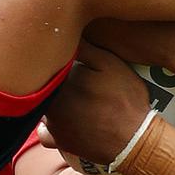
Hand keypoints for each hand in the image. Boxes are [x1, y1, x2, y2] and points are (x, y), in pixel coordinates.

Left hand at [42, 42, 150, 165]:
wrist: (133, 141)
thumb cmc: (124, 99)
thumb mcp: (110, 64)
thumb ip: (84, 49)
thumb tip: (64, 33)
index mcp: (59, 80)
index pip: (45, 64)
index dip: (55, 58)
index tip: (66, 56)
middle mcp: (48, 102)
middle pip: (42, 85)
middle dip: (51, 79)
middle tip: (72, 76)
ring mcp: (51, 124)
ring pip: (41, 106)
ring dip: (51, 100)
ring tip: (73, 97)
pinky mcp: (59, 141)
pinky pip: (45, 131)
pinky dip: (51, 126)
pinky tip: (65, 120)